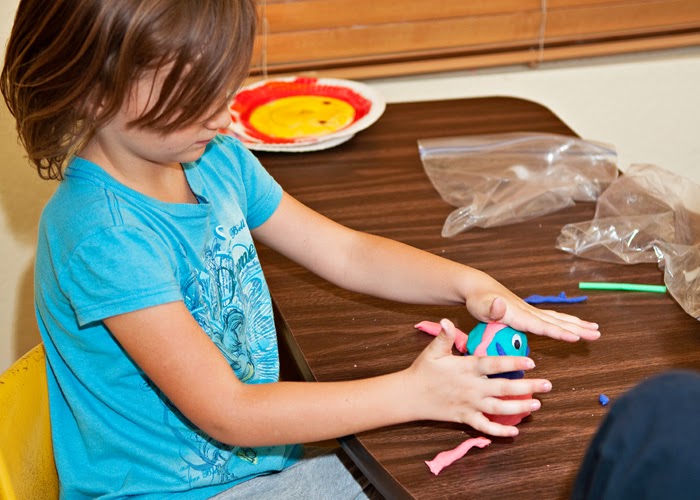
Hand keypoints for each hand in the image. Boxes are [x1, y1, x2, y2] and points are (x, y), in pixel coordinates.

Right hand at [405, 319, 551, 436]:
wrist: (410, 396)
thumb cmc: (423, 371)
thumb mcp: (433, 350)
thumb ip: (444, 336)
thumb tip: (447, 320)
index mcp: (466, 368)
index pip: (493, 365)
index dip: (512, 362)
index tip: (532, 361)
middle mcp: (471, 387)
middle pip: (503, 388)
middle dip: (527, 387)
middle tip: (547, 385)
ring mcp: (469, 404)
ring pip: (498, 408)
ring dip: (519, 407)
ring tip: (537, 405)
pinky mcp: (464, 418)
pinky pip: (484, 427)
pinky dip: (499, 431)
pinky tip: (515, 431)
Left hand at [464, 272, 600, 341]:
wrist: (480, 289)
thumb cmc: (479, 300)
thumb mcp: (480, 306)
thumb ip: (491, 308)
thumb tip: (500, 304)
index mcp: (519, 314)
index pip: (542, 325)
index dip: (558, 332)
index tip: (575, 337)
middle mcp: (529, 312)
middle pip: (557, 321)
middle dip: (577, 328)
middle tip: (597, 334)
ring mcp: (531, 311)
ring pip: (558, 319)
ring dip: (577, 324)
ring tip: (595, 330)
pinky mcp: (530, 313)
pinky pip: (552, 319)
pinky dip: (566, 322)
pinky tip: (574, 326)